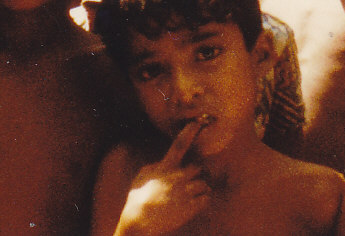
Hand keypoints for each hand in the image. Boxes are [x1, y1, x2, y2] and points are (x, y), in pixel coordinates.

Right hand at [116, 119, 209, 235]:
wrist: (140, 221)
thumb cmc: (137, 200)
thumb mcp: (141, 177)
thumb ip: (154, 167)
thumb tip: (160, 163)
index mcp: (165, 167)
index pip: (179, 144)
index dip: (189, 131)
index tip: (198, 122)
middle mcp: (178, 177)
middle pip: (198, 167)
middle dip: (195, 173)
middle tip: (189, 181)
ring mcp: (186, 192)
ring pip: (204, 184)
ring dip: (200, 188)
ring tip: (190, 196)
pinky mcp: (191, 207)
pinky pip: (206, 199)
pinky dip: (203, 200)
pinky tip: (193, 204)